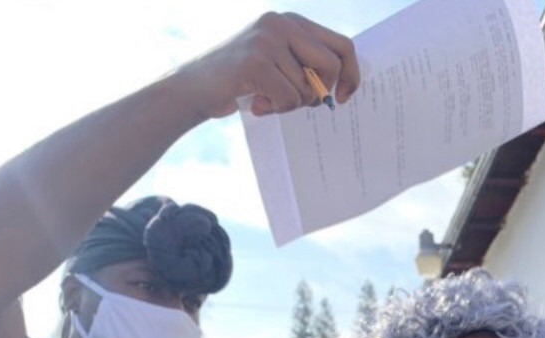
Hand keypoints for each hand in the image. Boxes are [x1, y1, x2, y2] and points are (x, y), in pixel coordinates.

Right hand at [178, 12, 360, 119]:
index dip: (350, 75)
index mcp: (291, 21)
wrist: (193, 88)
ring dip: (291, 105)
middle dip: (321, 92)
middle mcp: (280, 23)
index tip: (343, 96)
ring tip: (267, 100)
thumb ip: (306, 67)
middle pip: (332, 65)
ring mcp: (267, 40)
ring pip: (308, 89)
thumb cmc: (241, 82)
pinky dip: (278, 109)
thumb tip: (342, 86)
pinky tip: (259, 105)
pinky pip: (289, 99)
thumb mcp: (278, 65)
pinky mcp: (256, 62)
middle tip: (301, 102)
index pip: (341, 45)